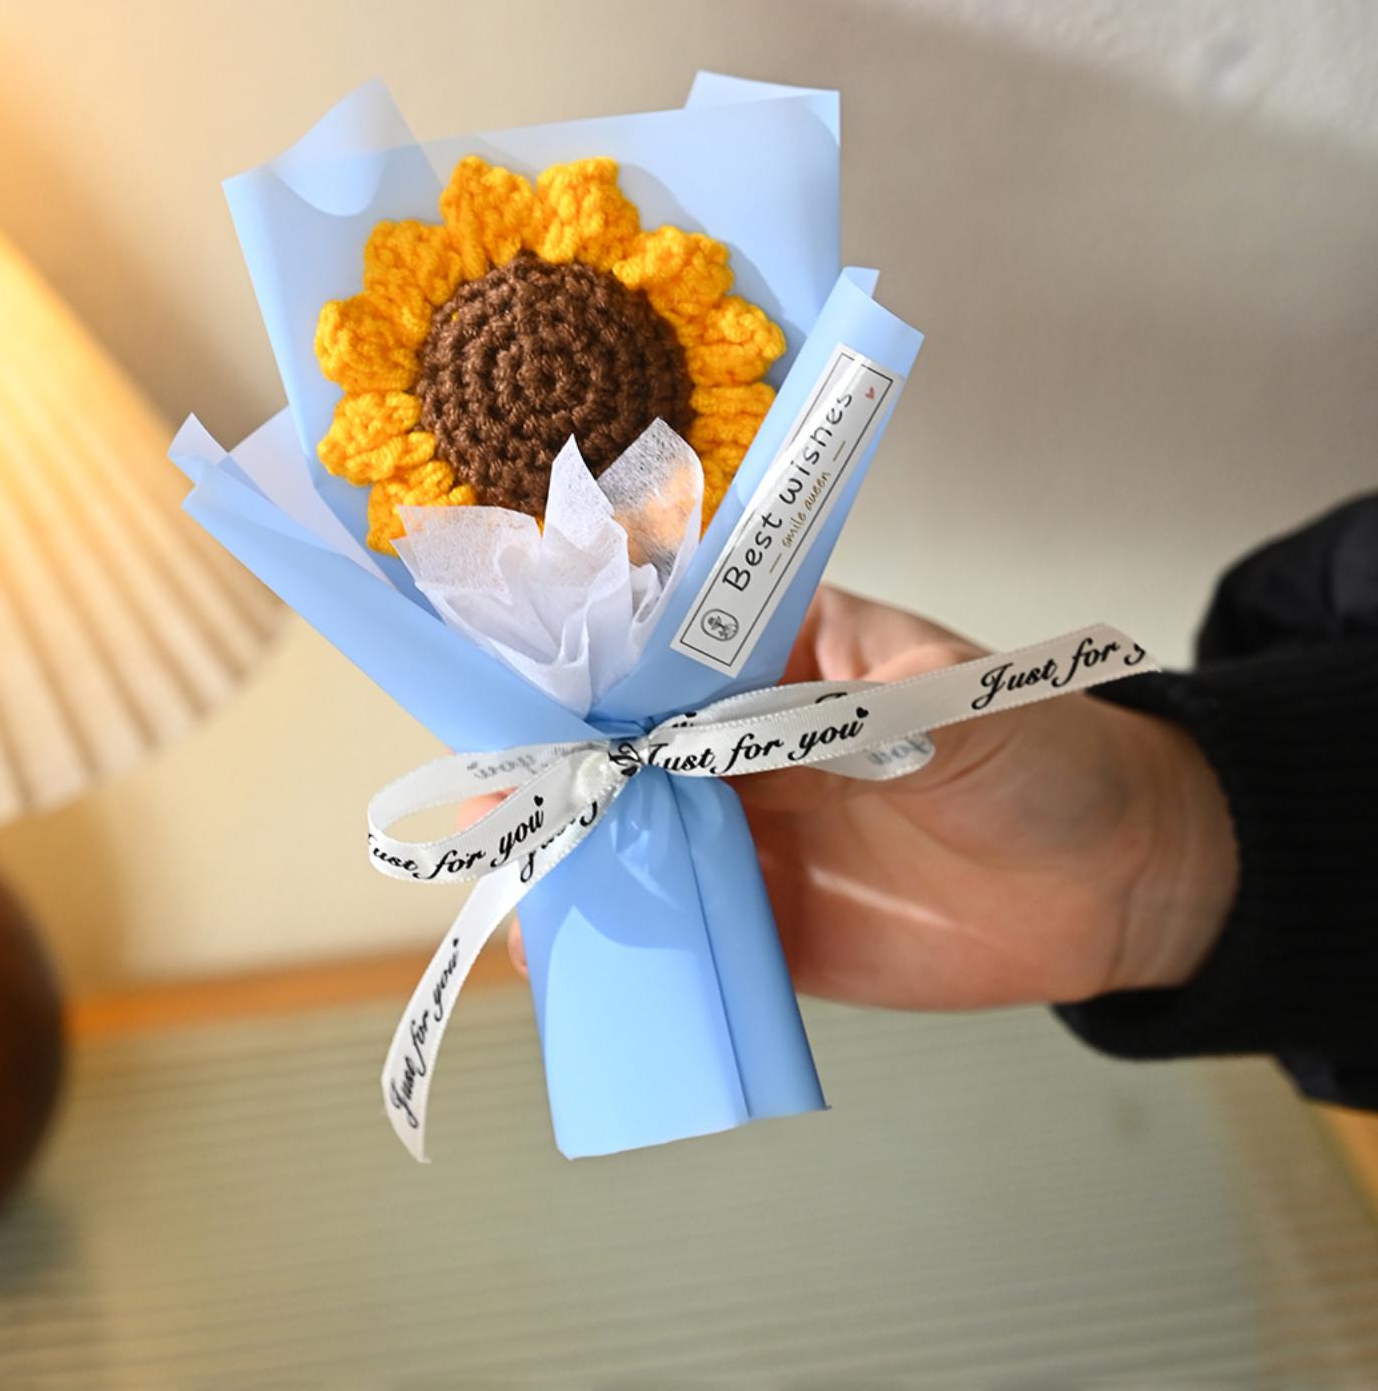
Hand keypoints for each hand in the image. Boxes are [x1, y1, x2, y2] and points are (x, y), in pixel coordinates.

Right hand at [508, 587, 1237, 1010]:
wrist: (1117, 884)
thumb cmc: (1044, 754)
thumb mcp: (958, 703)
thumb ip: (849, 714)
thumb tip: (737, 737)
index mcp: (774, 656)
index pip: (657, 647)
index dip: (586, 669)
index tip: (526, 700)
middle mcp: (741, 738)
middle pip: (621, 747)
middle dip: (555, 773)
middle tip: (490, 811)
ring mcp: (748, 830)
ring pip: (635, 839)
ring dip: (573, 861)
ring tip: (516, 890)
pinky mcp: (768, 919)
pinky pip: (681, 926)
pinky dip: (629, 941)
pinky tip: (576, 959)